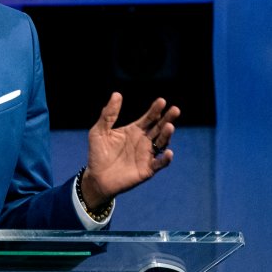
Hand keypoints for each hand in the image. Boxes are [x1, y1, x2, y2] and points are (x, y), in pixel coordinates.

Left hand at [81, 92, 179, 208]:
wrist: (96, 177)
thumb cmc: (98, 153)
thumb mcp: (99, 131)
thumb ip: (108, 115)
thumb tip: (117, 94)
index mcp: (134, 130)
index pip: (148, 118)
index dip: (155, 110)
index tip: (162, 101)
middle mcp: (144, 141)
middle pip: (159, 128)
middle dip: (167, 118)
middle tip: (175, 110)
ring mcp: (147, 155)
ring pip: (162, 143)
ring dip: (167, 135)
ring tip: (169, 126)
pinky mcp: (147, 169)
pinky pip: (159, 163)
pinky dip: (165, 159)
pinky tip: (169, 153)